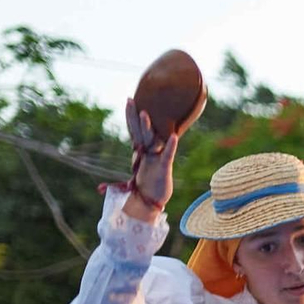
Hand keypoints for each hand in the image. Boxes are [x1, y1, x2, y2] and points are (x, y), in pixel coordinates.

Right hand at [122, 99, 178, 219]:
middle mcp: (146, 154)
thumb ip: (148, 151)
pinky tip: (174, 137)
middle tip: (129, 100)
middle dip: (133, 116)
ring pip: (149, 141)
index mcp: (141, 152)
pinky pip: (167, 156)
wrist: (151, 203)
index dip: (131, 116)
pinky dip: (170, 147)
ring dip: (147, 127)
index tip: (129, 100)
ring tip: (145, 113)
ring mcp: (153, 161)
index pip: (134, 130)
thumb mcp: (150, 165)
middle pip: (138, 132)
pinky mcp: (163, 169)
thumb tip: (153, 137)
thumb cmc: (151, 184)